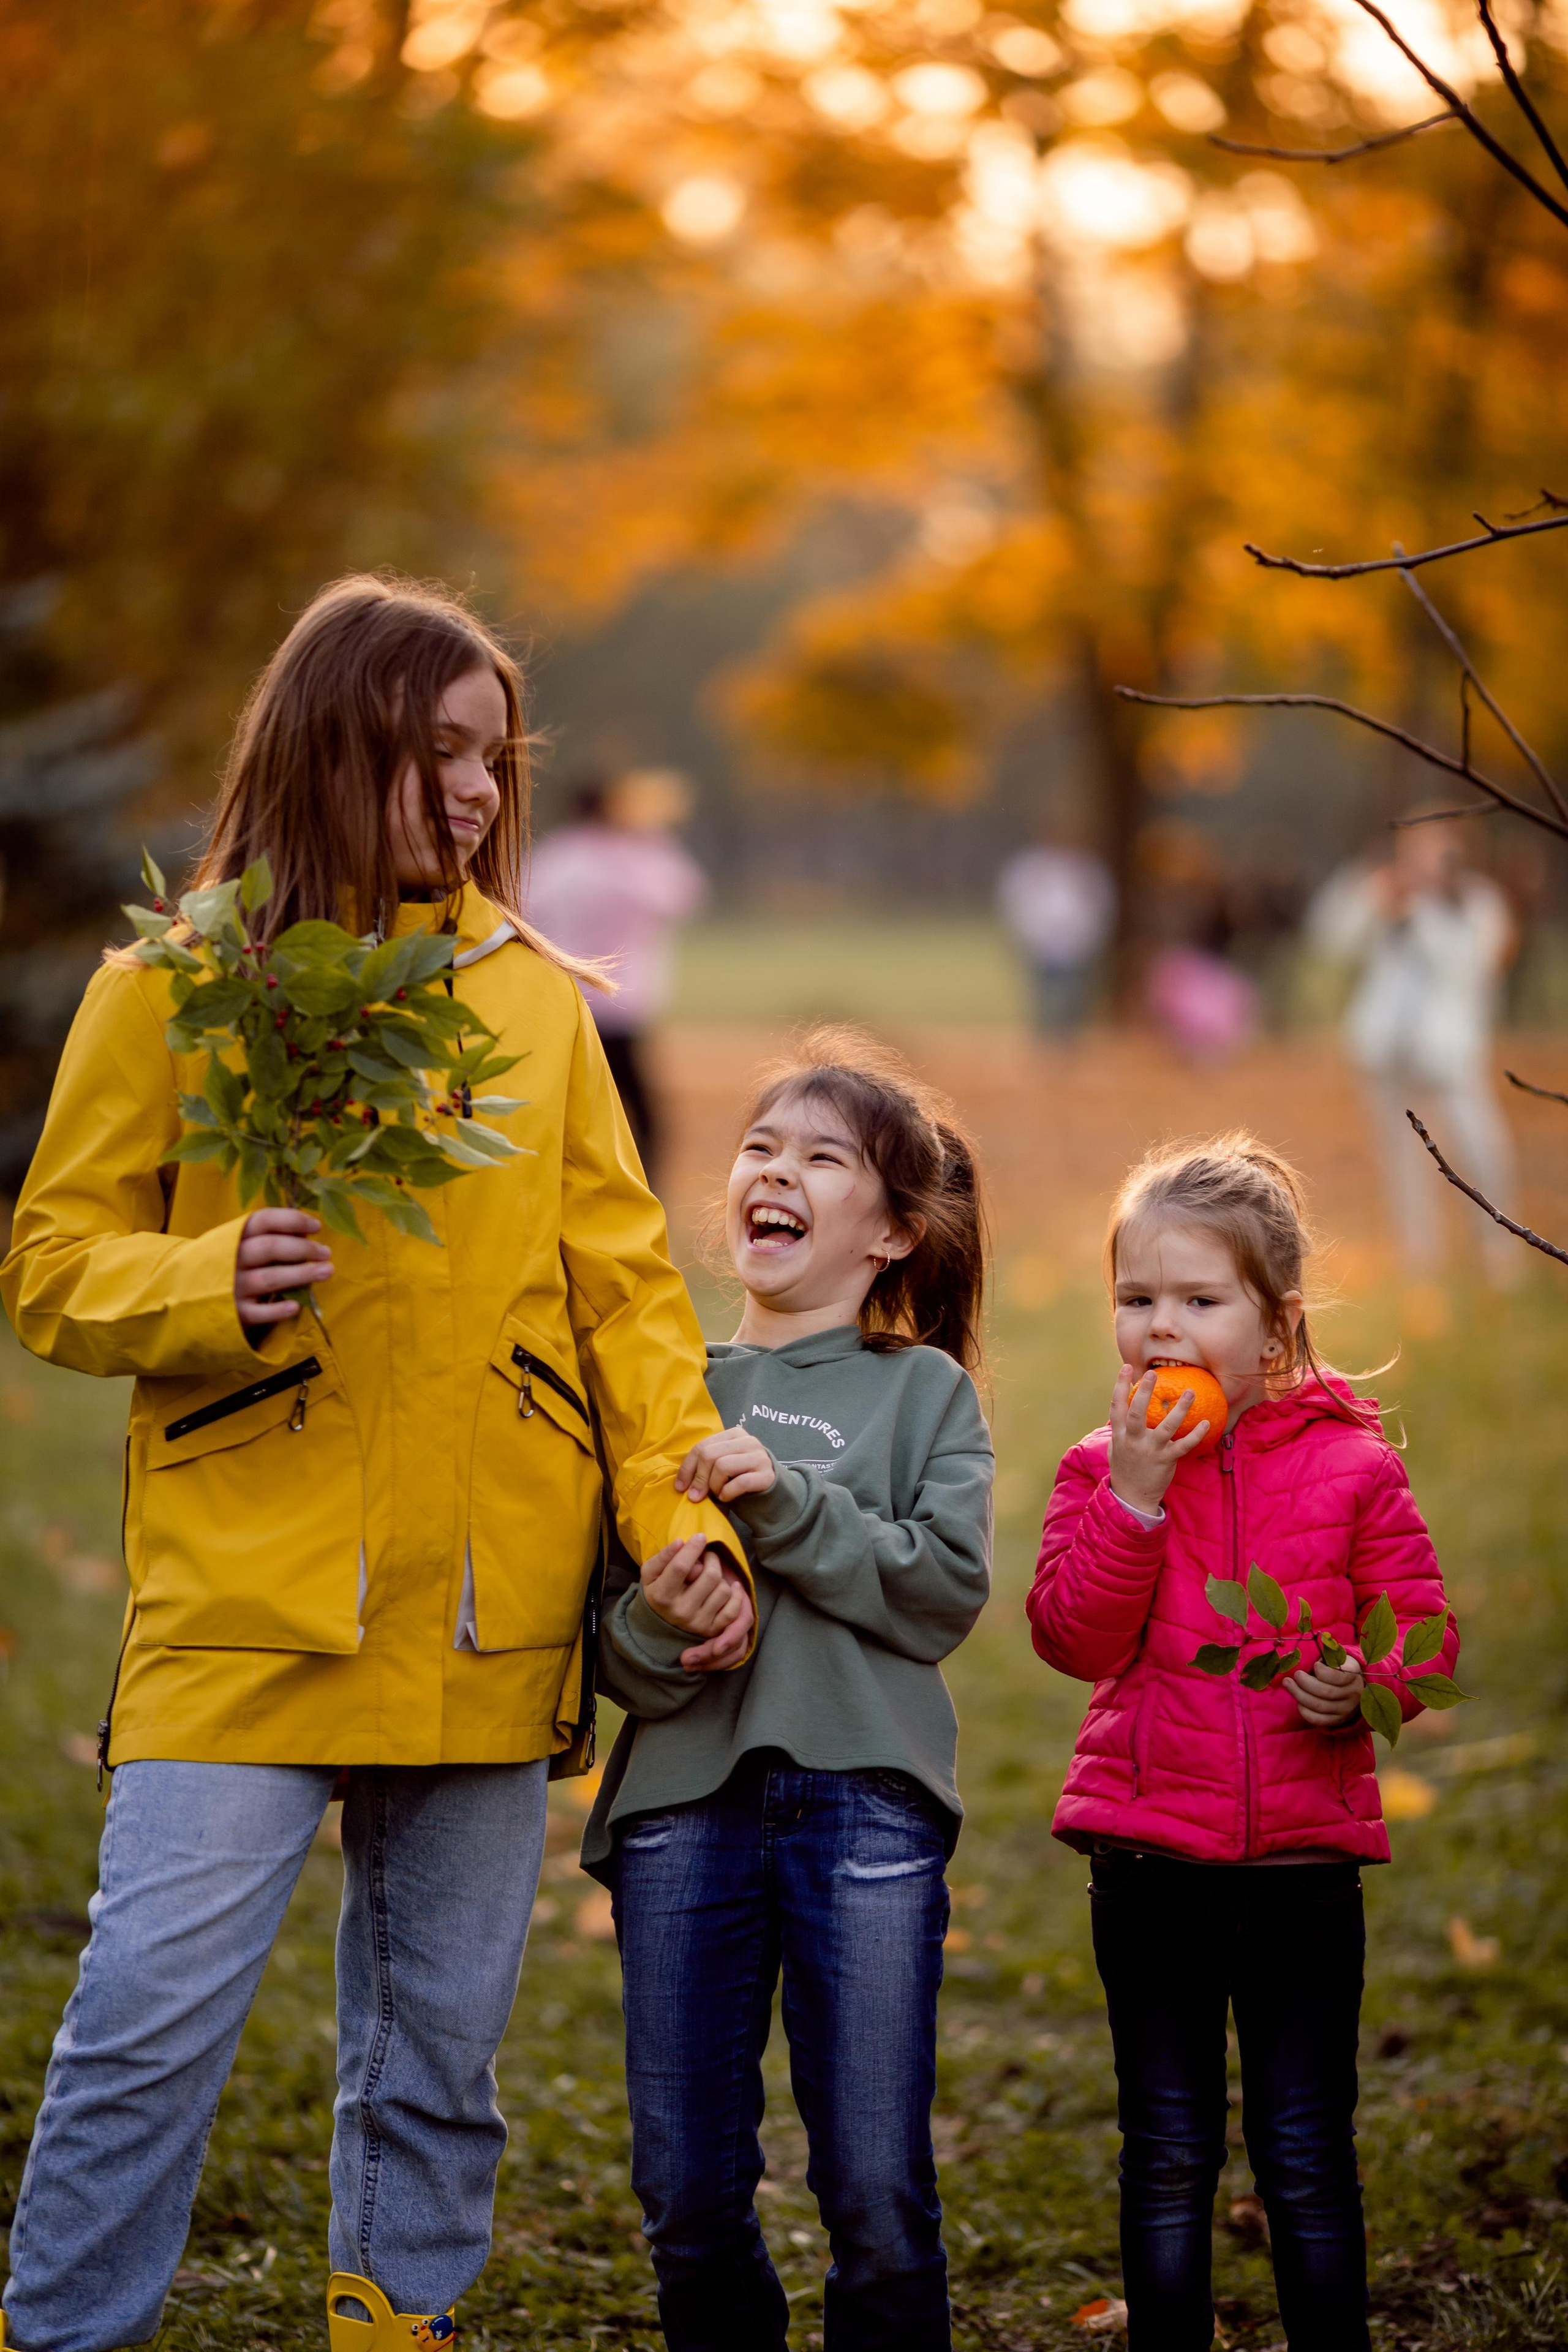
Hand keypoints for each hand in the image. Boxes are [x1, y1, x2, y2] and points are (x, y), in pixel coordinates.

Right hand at [234, 1209, 334, 1327]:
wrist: (188, 1293)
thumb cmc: (229, 1263)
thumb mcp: (241, 1244)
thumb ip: (270, 1237)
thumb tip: (306, 1233)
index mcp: (233, 1236)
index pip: (263, 1220)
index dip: (292, 1220)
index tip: (316, 1227)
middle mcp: (231, 1259)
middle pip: (269, 1247)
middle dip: (302, 1249)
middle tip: (326, 1253)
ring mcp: (231, 1287)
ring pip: (269, 1278)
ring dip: (301, 1274)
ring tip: (327, 1271)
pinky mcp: (234, 1312)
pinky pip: (257, 1313)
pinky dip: (277, 1310)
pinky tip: (296, 1306)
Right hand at [642, 1536, 753, 1663]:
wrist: (659, 1625)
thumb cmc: (657, 1591)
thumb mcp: (650, 1573)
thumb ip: (663, 1556)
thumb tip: (681, 1541)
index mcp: (662, 1596)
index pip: (681, 1566)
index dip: (693, 1548)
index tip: (701, 1536)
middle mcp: (681, 1612)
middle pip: (710, 1576)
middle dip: (711, 1559)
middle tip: (707, 1556)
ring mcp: (698, 1623)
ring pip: (724, 1590)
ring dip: (721, 1577)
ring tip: (711, 1575)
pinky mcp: (712, 1630)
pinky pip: (733, 1610)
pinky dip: (736, 1595)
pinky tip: (730, 1587)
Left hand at [675, 1425, 776, 1504]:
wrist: (771, 1490)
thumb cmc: (740, 1478)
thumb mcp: (722, 1466)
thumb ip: (705, 1465)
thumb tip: (682, 1484)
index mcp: (734, 1434)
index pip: (702, 1447)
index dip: (687, 1468)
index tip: (680, 1487)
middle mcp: (748, 1441)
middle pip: (710, 1455)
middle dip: (699, 1479)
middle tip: (695, 1496)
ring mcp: (759, 1457)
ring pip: (722, 1466)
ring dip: (714, 1486)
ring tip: (717, 1494)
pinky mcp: (767, 1475)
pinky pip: (739, 1482)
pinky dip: (728, 1492)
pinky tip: (727, 1497)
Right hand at [1107, 1364, 1211, 1515]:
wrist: (1131, 1497)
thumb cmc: (1125, 1467)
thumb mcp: (1116, 1446)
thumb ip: (1121, 1428)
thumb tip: (1128, 1406)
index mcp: (1119, 1435)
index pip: (1117, 1406)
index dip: (1120, 1385)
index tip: (1126, 1367)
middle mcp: (1133, 1441)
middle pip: (1138, 1412)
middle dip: (1144, 1392)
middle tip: (1153, 1373)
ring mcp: (1150, 1451)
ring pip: (1166, 1427)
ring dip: (1180, 1409)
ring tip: (1190, 1392)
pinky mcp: (1166, 1460)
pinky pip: (1184, 1445)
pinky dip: (1196, 1434)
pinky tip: (1207, 1422)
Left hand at [1284, 1658, 1365, 1729]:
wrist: (1353, 1687)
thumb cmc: (1339, 1667)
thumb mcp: (1338, 1658)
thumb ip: (1327, 1655)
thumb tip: (1305, 1651)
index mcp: (1353, 1674)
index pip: (1340, 1676)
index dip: (1323, 1672)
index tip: (1315, 1665)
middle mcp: (1353, 1693)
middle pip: (1326, 1692)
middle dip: (1305, 1683)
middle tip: (1296, 1675)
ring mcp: (1346, 1709)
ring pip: (1319, 1706)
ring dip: (1299, 1694)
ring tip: (1288, 1684)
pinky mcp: (1337, 1720)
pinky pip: (1318, 1719)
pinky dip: (1304, 1711)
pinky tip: (1298, 1701)